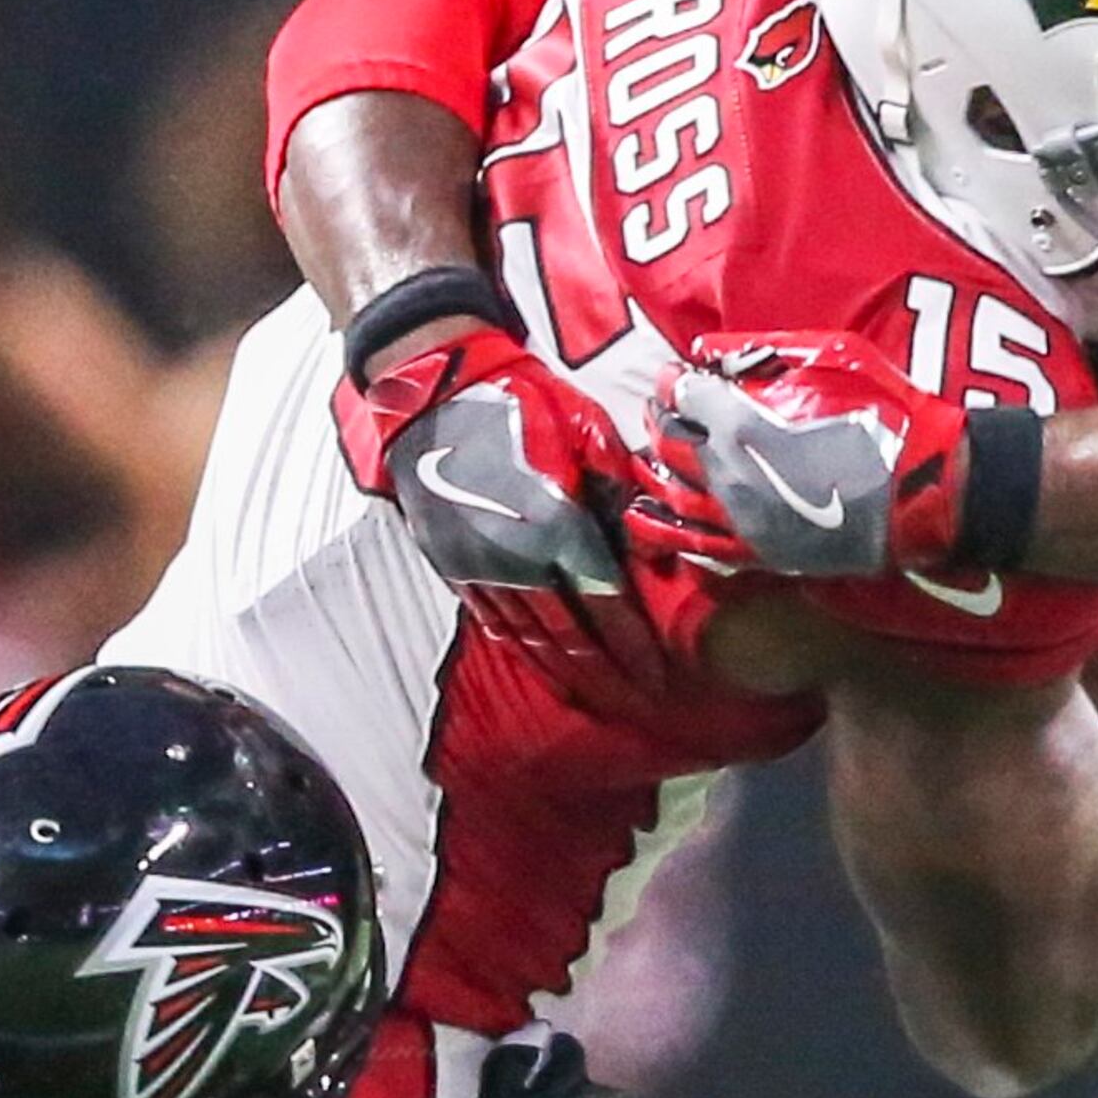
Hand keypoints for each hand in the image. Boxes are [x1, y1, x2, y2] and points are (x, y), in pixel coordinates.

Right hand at [336, 323, 669, 697]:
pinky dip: (523, 649)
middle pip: (571, 637)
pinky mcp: (450, 563)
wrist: (437, 389)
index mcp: (559, 526)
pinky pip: (493, 620)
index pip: (608, 605)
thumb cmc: (523, 402)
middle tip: (636, 707)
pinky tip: (543, 665)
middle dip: (607, 677)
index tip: (659, 677)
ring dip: (566, 673)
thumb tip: (651, 537)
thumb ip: (620, 491)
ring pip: (529, 638)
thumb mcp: (588, 433)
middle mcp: (518, 559)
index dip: (636, 647)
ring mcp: (479, 566)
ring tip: (597, 700)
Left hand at [625, 334, 972, 578]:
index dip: (673, 381)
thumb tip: (706, 351)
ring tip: (648, 457)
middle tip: (661, 409)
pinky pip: (697, 544)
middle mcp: (728, 473)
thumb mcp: (829, 358)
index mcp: (741, 423)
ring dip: (653, 472)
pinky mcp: (759, 552)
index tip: (675, 375)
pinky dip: (665, 530)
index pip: (682, 396)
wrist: (920, 488)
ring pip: (672, 496)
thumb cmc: (883, 414)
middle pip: (668, 444)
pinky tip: (647, 519)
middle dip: (660, 421)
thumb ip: (763, 350)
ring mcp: (741, 518)